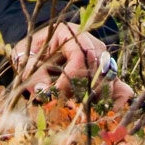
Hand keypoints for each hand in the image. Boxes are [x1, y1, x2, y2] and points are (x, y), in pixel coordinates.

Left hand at [9, 23, 133, 105]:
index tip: (56, 92)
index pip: (80, 54)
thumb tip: (43, 92)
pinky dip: (117, 99)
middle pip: (98, 66)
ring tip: (80, 108)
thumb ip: (32, 74)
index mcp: (68, 32)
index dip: (71, 76)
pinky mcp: (106, 73)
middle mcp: (89, 42)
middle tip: (68, 102)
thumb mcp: (25, 59)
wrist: (36, 53)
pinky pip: (120, 86)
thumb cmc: (30, 53)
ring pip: (109, 77)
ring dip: (98, 97)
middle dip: (84, 89)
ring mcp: (100, 57)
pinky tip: (107, 111)